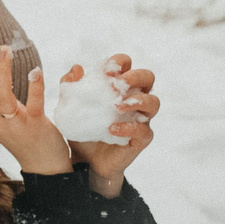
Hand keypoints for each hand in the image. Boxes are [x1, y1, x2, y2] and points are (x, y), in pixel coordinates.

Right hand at [0, 31, 70, 176]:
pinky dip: (34, 87)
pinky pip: (33, 105)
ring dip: (1, 71)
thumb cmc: (25, 135)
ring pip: (1, 96)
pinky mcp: (35, 127)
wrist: (43, 165)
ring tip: (6, 49)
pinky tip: (35, 71)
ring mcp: (13, 124)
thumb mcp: (4, 115)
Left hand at [65, 54, 158, 195]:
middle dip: (135, 76)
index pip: (127, 65)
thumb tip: (76, 69)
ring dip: (137, 100)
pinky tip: (112, 129)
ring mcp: (141, 118)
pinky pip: (143, 130)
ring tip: (117, 106)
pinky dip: (128, 127)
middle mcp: (134, 99)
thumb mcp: (71, 108)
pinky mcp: (141, 138)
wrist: (85, 160)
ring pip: (154, 102)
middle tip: (117, 85)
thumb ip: (70, 88)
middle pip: (148, 78)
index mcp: (119, 87)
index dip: (120, 62)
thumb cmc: (82, 129)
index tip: (106, 70)